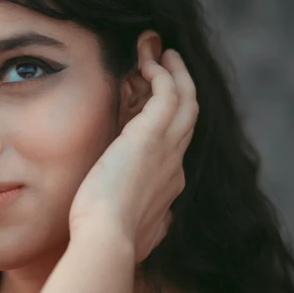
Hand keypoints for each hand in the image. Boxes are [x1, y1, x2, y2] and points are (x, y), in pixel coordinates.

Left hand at [68, 49, 197, 262]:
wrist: (106, 240)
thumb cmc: (108, 240)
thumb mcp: (141, 233)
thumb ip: (153, 224)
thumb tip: (163, 225)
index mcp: (169, 185)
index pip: (175, 142)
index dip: (167, 119)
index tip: (151, 102)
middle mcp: (175, 163)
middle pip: (186, 114)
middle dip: (179, 86)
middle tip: (166, 63)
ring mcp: (167, 148)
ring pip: (185, 99)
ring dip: (176, 72)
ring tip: (162, 52)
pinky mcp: (151, 135)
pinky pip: (167, 93)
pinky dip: (162, 74)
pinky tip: (148, 62)